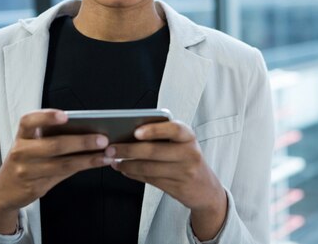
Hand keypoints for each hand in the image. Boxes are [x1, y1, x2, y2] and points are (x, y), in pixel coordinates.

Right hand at [0, 109, 111, 233]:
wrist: (3, 192)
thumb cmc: (25, 161)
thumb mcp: (30, 146)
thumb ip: (52, 137)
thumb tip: (87, 130)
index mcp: (21, 137)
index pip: (28, 121)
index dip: (46, 117)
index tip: (65, 116)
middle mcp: (21, 152)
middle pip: (54, 145)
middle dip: (81, 141)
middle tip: (103, 139)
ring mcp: (27, 172)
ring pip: (63, 164)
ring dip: (88, 159)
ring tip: (107, 154)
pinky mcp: (35, 187)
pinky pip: (63, 176)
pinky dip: (82, 168)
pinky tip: (96, 163)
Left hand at [105, 121, 226, 240]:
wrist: (205, 187)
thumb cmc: (187, 158)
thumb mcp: (182, 142)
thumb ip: (163, 136)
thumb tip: (129, 133)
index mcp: (188, 136)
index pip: (173, 129)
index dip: (154, 130)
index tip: (135, 131)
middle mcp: (189, 153)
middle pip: (155, 151)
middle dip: (129, 150)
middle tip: (111, 148)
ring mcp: (184, 172)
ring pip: (149, 168)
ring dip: (127, 164)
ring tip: (114, 160)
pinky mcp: (177, 187)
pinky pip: (150, 179)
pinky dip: (134, 174)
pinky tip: (125, 169)